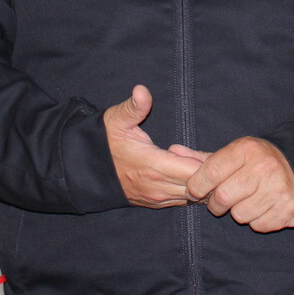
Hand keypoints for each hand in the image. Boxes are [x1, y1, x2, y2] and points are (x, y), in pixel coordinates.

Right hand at [104, 85, 204, 207]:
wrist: (86, 169)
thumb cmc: (105, 142)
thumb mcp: (116, 120)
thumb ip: (134, 107)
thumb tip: (142, 90)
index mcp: (153, 165)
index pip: (196, 172)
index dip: (205, 160)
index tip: (199, 148)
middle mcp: (158, 187)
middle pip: (200, 187)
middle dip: (207, 171)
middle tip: (199, 153)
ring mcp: (157, 199)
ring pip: (193, 197)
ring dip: (199, 180)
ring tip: (189, 161)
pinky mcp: (156, 204)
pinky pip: (183, 201)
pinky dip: (191, 188)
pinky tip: (184, 172)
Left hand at [185, 136, 293, 232]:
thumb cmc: (256, 161)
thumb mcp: (232, 153)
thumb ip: (202, 158)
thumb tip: (173, 151)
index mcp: (246, 150)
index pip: (210, 172)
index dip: (197, 186)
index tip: (195, 191)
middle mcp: (264, 168)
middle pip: (223, 198)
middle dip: (216, 204)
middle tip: (222, 199)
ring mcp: (278, 190)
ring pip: (239, 215)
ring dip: (238, 212)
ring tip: (247, 199)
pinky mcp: (288, 209)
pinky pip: (258, 225)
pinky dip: (256, 220)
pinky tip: (262, 206)